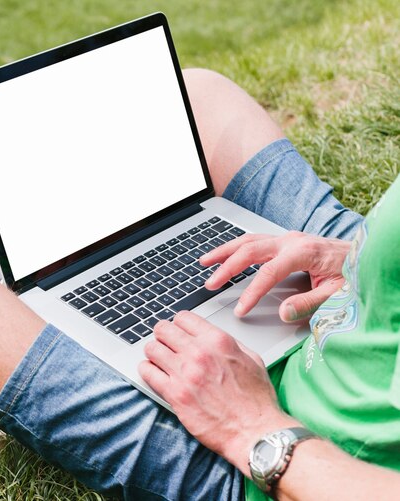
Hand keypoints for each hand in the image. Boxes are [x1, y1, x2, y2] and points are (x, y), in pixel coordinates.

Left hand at [139, 311, 298, 472]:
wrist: (254, 432)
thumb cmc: (256, 400)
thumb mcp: (251, 359)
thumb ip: (228, 343)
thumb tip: (209, 336)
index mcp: (218, 341)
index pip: (183, 318)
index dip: (178, 324)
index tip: (177, 331)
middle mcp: (199, 353)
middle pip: (163, 329)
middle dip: (162, 335)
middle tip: (164, 344)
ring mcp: (185, 373)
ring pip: (152, 348)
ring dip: (153, 352)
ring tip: (158, 359)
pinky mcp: (175, 394)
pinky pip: (147, 372)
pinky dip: (147, 370)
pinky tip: (153, 373)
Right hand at [201, 231, 349, 321]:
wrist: (365, 255)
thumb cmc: (354, 273)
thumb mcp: (338, 294)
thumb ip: (309, 303)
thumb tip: (281, 312)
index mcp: (303, 252)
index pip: (268, 273)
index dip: (251, 292)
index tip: (239, 309)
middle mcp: (291, 240)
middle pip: (250, 250)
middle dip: (226, 267)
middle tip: (210, 284)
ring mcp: (287, 238)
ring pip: (248, 240)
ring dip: (224, 251)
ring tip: (204, 262)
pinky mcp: (286, 240)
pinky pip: (254, 241)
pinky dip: (236, 248)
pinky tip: (225, 256)